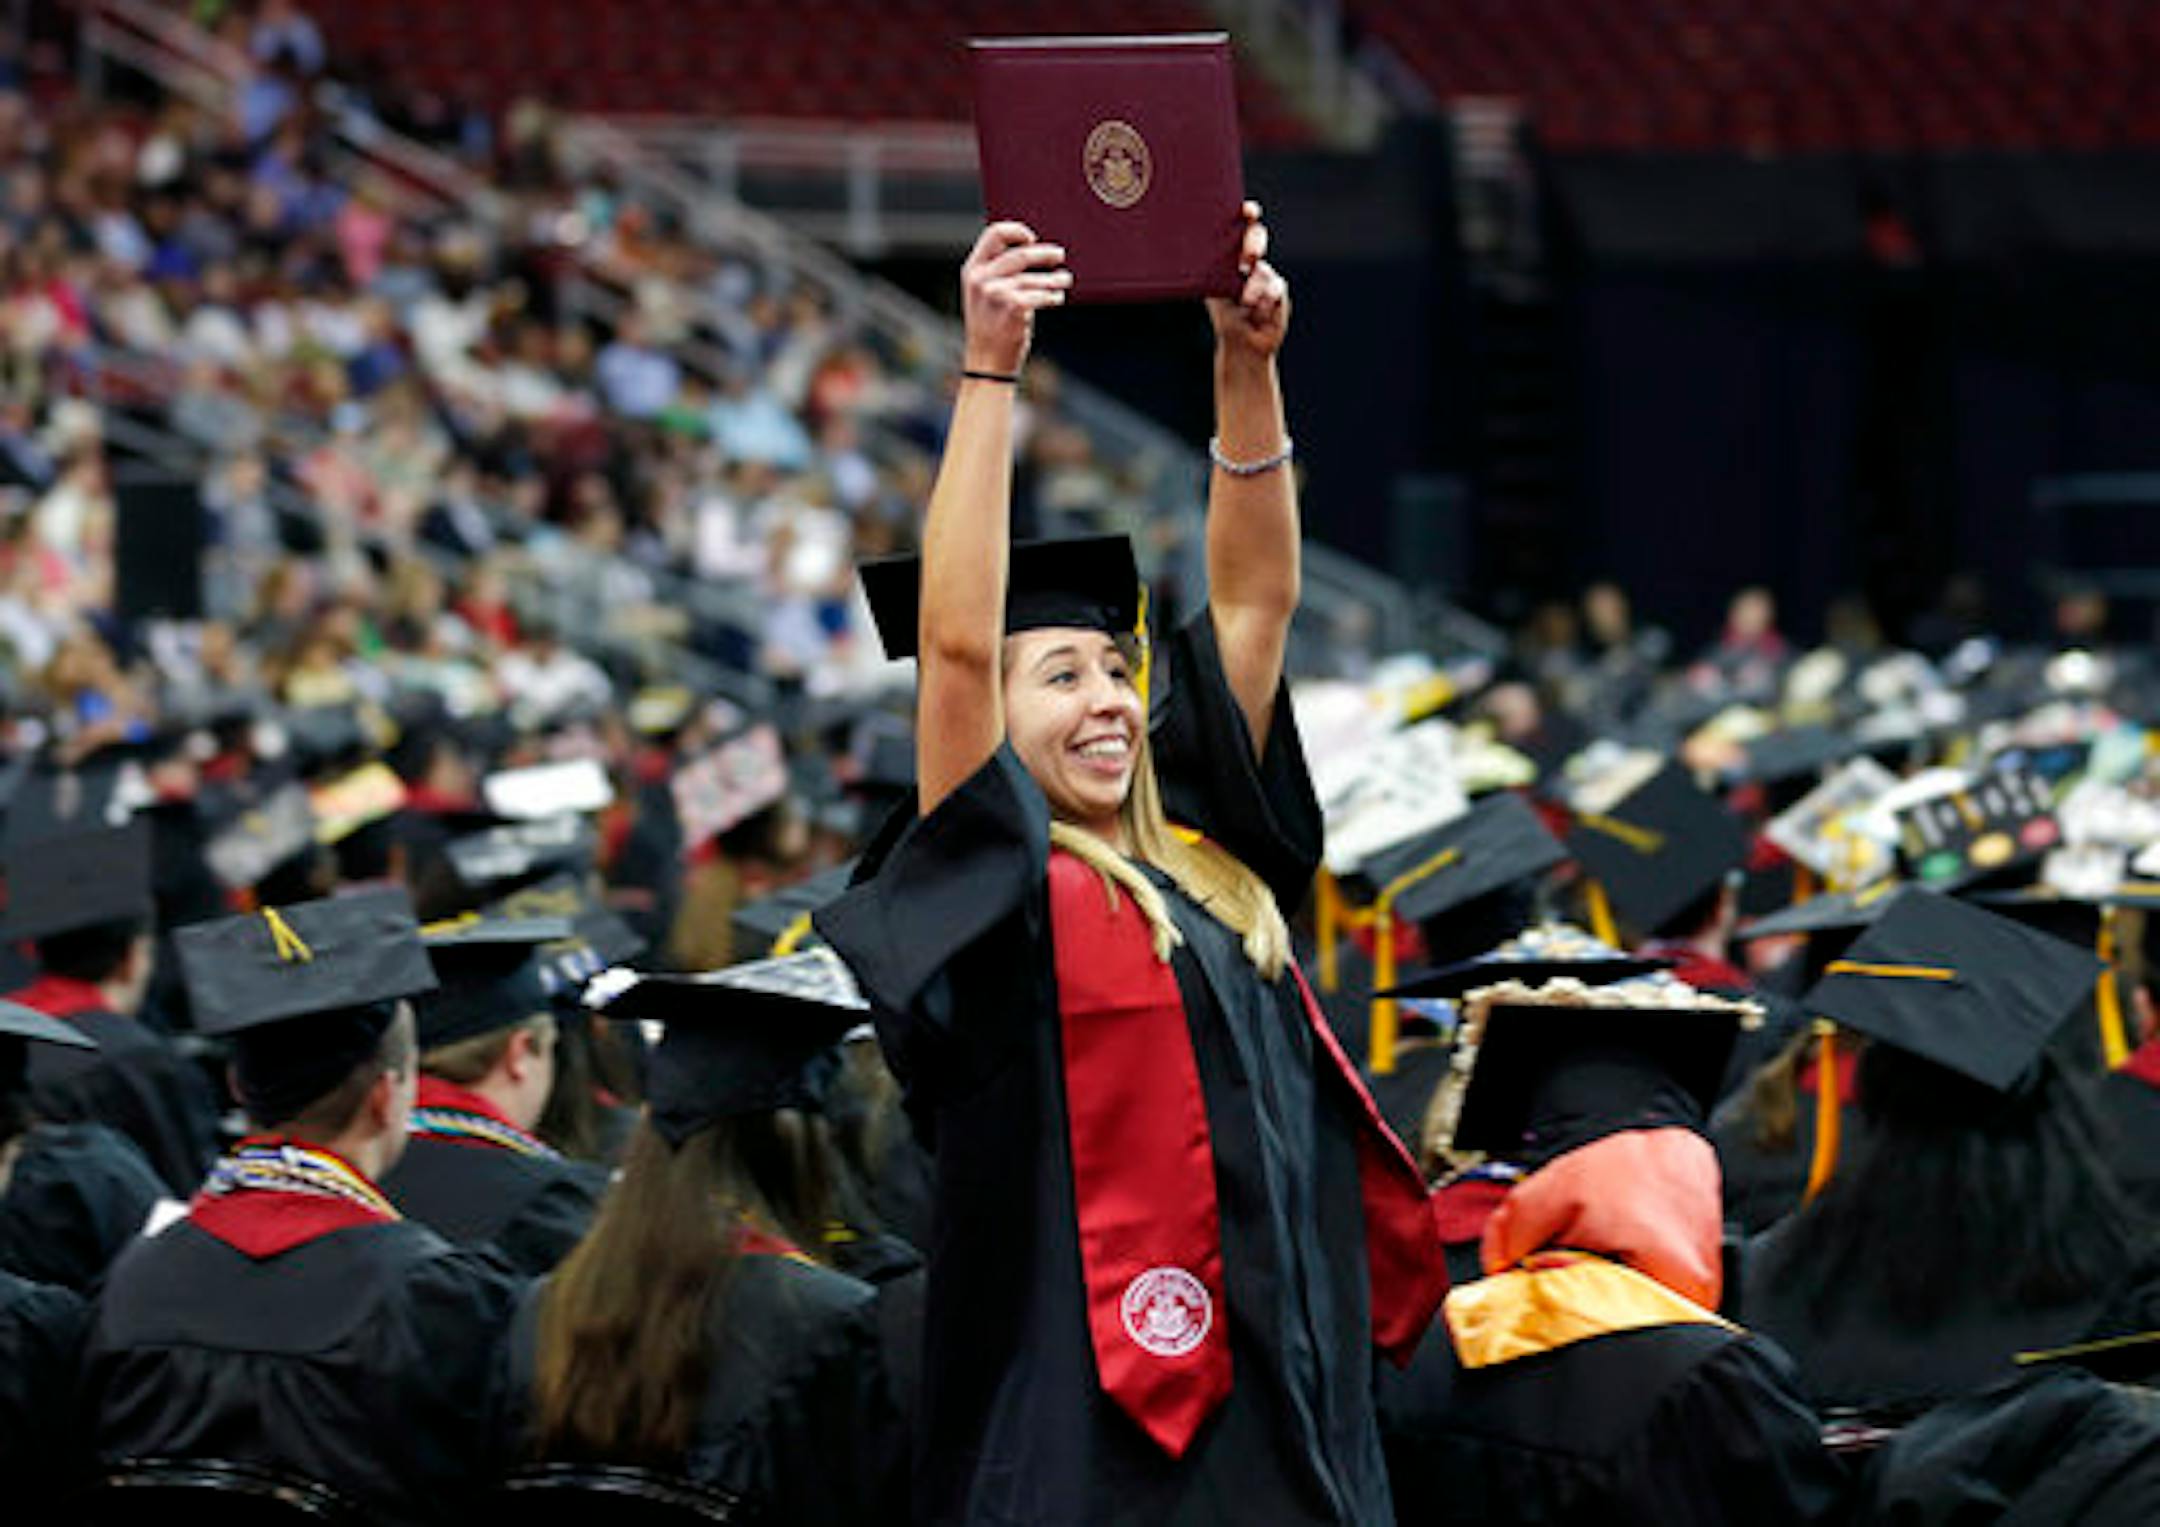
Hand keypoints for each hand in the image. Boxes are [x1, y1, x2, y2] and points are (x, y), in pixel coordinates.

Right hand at [960, 221, 1070, 374]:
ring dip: (1054, 278)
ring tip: (1065, 280)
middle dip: (1045, 254)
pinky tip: (1058, 297)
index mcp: (972, 270)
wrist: (987, 363)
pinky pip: (1040, 295)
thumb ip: (998, 272)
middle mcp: (981, 279)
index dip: (1017, 232)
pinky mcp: (1013, 309)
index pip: (994, 234)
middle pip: (1021, 254)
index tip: (1032, 239)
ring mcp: (996, 294)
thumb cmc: (990, 326)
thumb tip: (1031, 251)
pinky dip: (1052, 296)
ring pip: (1034, 278)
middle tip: (1059, 255)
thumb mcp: (984, 294)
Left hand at [1207, 202, 1288, 360]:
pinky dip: (1265, 300)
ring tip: (1246, 302)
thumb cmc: (1225, 315)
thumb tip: (1204, 260)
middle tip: (1248, 257)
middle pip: (1257, 237)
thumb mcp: (1214, 294)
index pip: (1240, 226)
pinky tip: (1258, 310)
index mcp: (1233, 255)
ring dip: (1255, 288)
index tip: (1247, 210)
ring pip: (1264, 270)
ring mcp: (1267, 274)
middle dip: (1253, 242)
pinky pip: (1276, 289)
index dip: (1246, 214)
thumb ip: (1213, 277)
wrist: (1242, 342)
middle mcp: (1252, 260)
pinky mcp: (1280, 291)